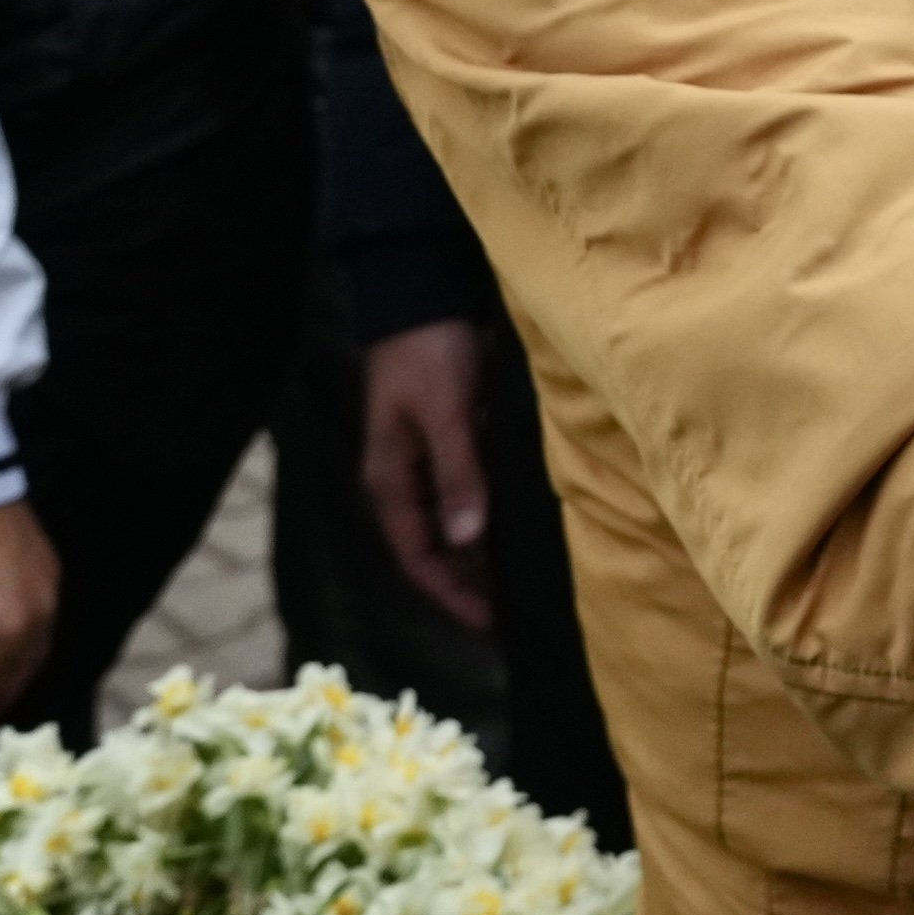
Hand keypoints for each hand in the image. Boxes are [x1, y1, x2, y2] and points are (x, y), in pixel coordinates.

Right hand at [358, 317, 497, 629]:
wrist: (424, 291)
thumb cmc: (430, 351)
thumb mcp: (446, 412)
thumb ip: (459, 474)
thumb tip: (469, 540)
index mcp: (391, 482)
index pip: (420, 558)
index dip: (453, 594)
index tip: (491, 623)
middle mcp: (405, 479)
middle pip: (436, 548)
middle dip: (469, 583)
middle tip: (515, 612)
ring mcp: (427, 459)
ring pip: (455, 523)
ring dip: (481, 553)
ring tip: (522, 580)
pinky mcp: (452, 438)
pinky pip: (470, 493)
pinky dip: (490, 515)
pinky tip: (520, 525)